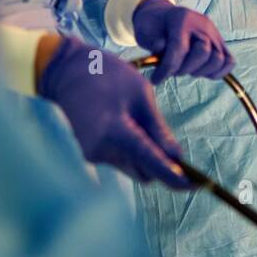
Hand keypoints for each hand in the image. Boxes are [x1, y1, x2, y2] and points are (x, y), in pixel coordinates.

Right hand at [37, 36, 189, 187]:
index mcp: (116, 132)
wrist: (60, 71)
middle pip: (143, 173)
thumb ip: (157, 128)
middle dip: (160, 166)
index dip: (175, 177)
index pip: (152, 162)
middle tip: (171, 148)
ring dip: (143, 156)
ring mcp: (91, 154)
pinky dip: (127, 149)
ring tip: (139, 123)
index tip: (195, 185)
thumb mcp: (139, 92)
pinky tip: (122, 124)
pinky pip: (117, 159)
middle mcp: (101, 150)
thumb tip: (176, 157)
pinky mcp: (88, 153)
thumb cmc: (104, 75)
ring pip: (130, 167)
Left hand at [132, 0, 233, 83]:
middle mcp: (202, 25)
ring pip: (218, 59)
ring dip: (201, 71)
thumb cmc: (153, 26)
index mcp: (182, 19)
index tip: (156, 79)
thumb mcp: (146, 31)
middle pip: (203, 53)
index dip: (167, 68)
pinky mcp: (220, 44)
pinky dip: (218, 72)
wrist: (163, 17)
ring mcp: (214, 34)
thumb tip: (163, 53)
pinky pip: (229, 61)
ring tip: (187, 70)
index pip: (180, 48)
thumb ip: (154, 42)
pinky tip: (202, 73)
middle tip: (173, 71)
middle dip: (185, 68)